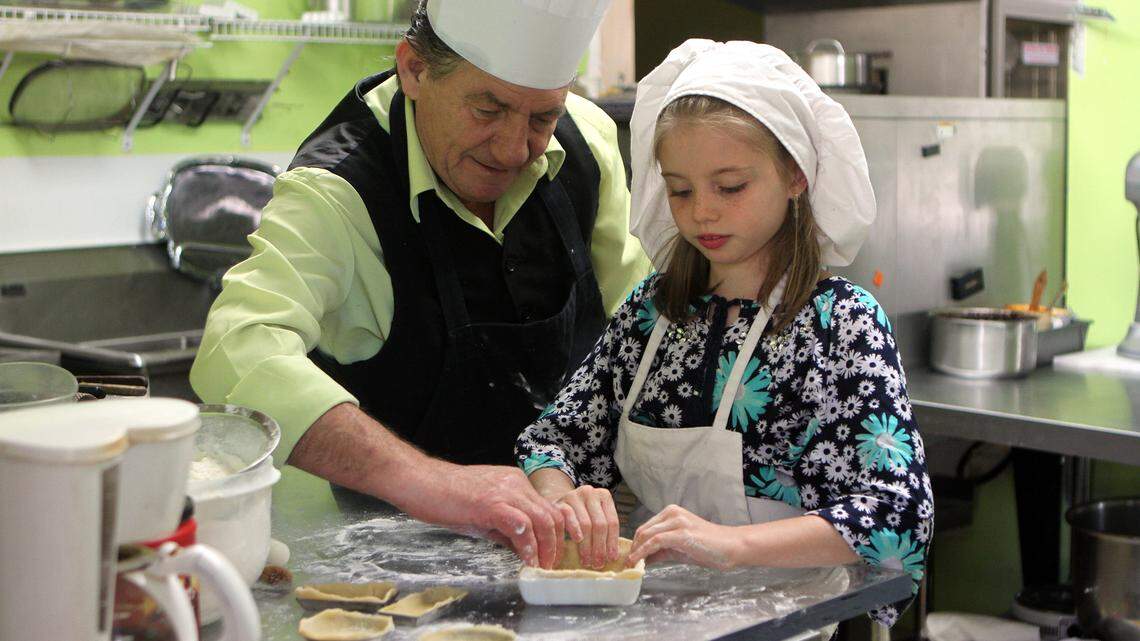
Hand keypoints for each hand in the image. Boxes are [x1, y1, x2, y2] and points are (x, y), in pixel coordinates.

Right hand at [289, 405, 565, 567]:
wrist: (419, 481)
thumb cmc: (444, 497)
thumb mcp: (482, 513)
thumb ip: (504, 528)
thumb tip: (522, 549)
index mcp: (515, 483)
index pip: (547, 508)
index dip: (555, 534)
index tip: (552, 555)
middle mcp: (516, 483)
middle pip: (552, 515)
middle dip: (556, 545)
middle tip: (551, 566)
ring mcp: (505, 491)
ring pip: (543, 520)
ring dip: (546, 548)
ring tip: (541, 567)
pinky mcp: (492, 503)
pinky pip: (521, 525)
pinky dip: (528, 545)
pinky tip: (525, 560)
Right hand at [552, 485, 619, 568]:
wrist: (560, 504)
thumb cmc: (581, 514)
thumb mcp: (595, 516)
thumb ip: (605, 530)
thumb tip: (612, 557)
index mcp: (604, 496)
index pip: (612, 522)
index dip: (612, 542)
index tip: (612, 558)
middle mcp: (590, 493)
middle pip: (599, 524)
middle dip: (599, 547)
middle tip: (598, 564)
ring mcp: (574, 496)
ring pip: (585, 524)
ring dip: (587, 546)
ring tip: (587, 561)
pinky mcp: (560, 502)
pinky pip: (569, 518)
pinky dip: (574, 530)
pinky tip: (577, 541)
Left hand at [627, 504, 739, 569]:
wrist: (730, 547)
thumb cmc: (708, 547)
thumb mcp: (679, 548)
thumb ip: (661, 551)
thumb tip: (643, 559)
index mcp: (671, 512)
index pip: (645, 527)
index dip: (635, 543)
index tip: (629, 557)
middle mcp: (672, 513)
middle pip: (643, 530)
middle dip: (633, 548)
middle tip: (627, 563)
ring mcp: (677, 521)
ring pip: (647, 535)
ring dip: (636, 551)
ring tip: (631, 565)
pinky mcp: (681, 533)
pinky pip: (656, 541)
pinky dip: (644, 552)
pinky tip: (639, 562)